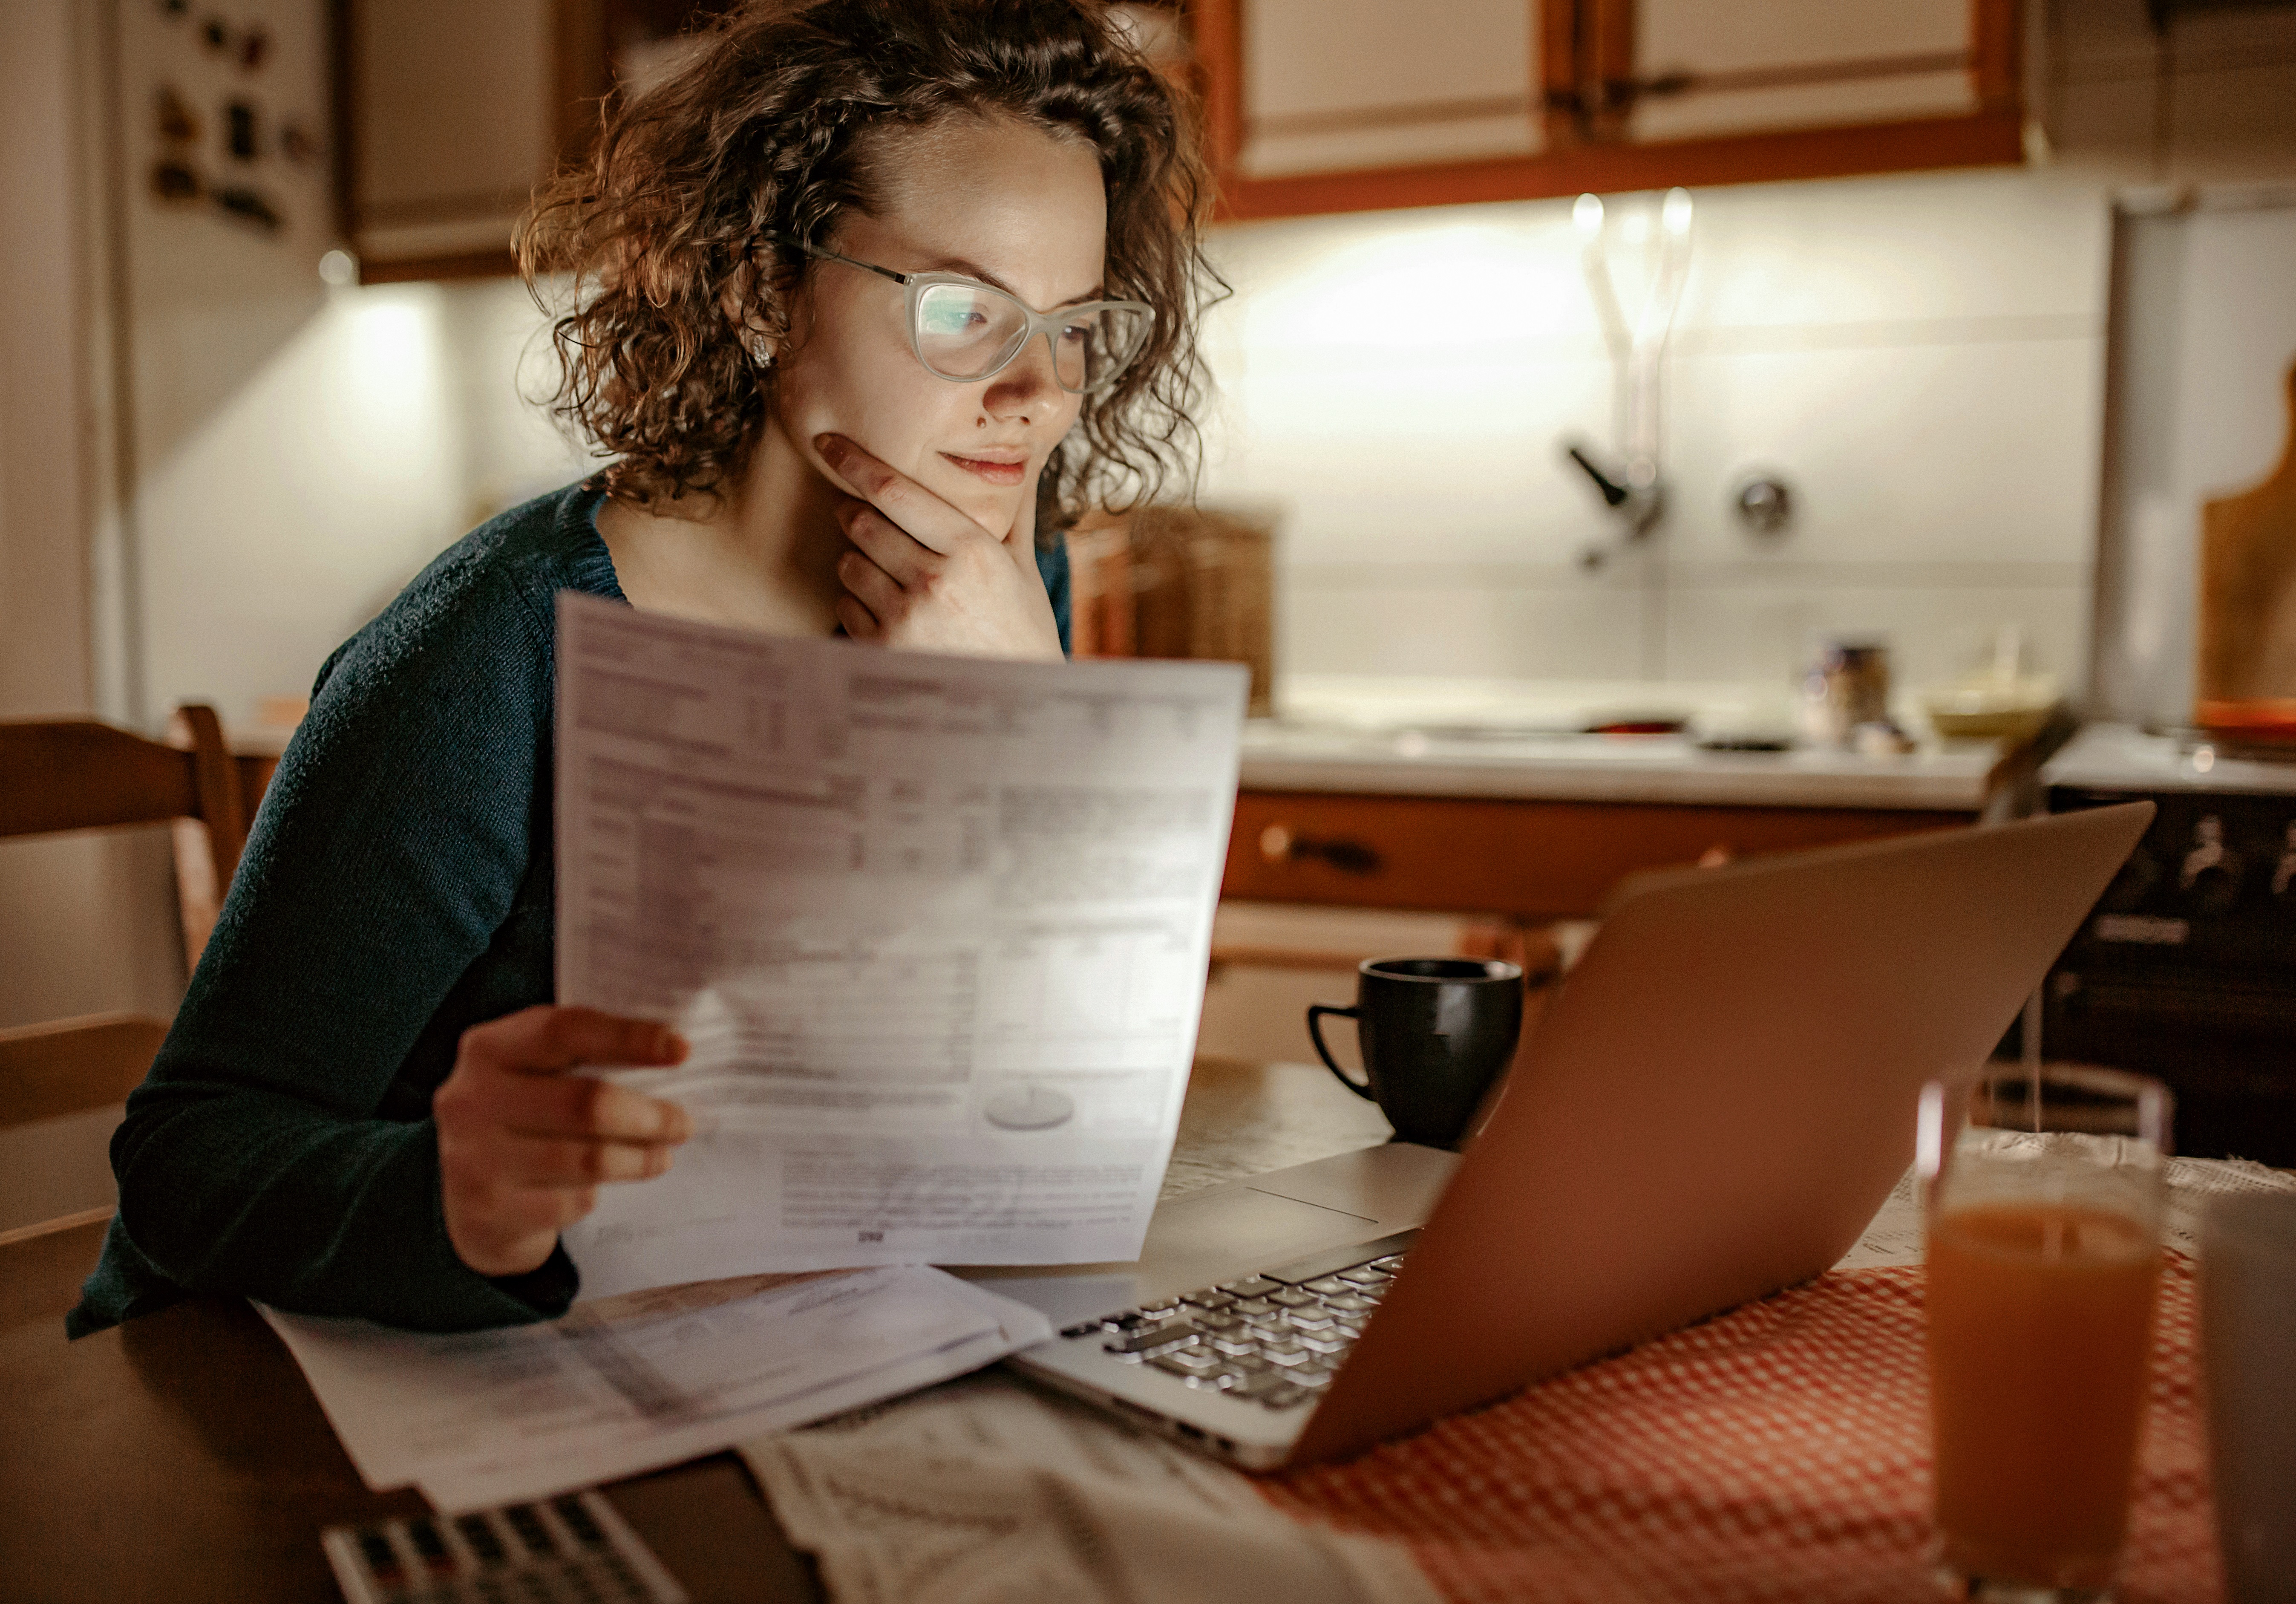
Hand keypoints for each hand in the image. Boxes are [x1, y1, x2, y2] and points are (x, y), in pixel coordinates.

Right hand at [434, 1006, 692, 1278]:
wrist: (464, 1200)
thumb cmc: (521, 1118)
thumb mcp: (532, 1073)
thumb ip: (582, 1055)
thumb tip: (672, 1053)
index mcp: (487, 1049)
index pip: (564, 1030)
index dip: (628, 1037)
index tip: (681, 1049)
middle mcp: (471, 1100)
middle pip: (586, 1103)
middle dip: (650, 1115)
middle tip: (683, 1123)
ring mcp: (475, 1158)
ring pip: (588, 1158)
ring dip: (640, 1158)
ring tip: (663, 1154)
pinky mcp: (489, 1211)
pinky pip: (572, 1201)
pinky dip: (600, 1193)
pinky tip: (608, 1185)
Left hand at [816, 434, 1063, 660]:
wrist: (1019, 704)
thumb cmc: (1023, 632)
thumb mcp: (1024, 569)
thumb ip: (1014, 512)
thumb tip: (1028, 459)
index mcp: (972, 550)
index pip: (895, 491)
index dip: (855, 462)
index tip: (830, 444)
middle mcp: (934, 580)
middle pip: (862, 523)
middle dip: (851, 510)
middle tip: (854, 509)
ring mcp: (905, 618)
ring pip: (849, 564)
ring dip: (856, 559)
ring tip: (885, 571)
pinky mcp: (882, 651)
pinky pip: (846, 607)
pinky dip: (857, 601)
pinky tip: (888, 610)